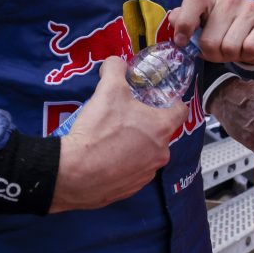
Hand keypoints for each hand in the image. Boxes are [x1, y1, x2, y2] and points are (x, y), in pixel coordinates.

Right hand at [50, 57, 187, 212]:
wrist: (72, 174)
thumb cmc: (97, 131)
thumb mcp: (107, 90)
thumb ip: (115, 69)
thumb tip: (115, 62)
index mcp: (162, 128)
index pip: (181, 110)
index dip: (171, 101)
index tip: (158, 98)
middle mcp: (161, 153)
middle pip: (160, 132)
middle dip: (146, 123)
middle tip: (125, 116)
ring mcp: (146, 174)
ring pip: (146, 153)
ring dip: (134, 145)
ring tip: (111, 138)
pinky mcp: (130, 189)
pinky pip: (131, 171)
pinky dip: (122, 164)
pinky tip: (104, 157)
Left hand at [168, 0, 253, 65]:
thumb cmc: (223, 30)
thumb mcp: (202, 26)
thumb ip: (183, 22)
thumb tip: (173, 19)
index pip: (194, 0)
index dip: (185, 23)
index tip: (182, 42)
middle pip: (210, 41)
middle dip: (213, 53)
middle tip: (220, 49)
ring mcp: (251, 8)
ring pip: (229, 47)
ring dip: (231, 56)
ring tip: (235, 48)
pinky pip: (250, 49)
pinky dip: (248, 56)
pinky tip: (249, 48)